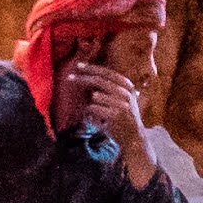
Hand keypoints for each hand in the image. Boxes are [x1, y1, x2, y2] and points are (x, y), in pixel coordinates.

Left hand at [75, 67, 156, 181]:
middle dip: (82, 78)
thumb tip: (88, 75)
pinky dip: (91, 112)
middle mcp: (126, 92)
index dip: (92, 68)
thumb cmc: (123, 117)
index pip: (107, 73)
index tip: (78, 66)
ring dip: (91, 104)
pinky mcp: (116, 115)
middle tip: (68, 78)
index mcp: (127, 86)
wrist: (133, 137)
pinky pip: (94, 108)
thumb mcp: (121, 98)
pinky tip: (98, 119)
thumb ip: (109, 87)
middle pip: (99, 81)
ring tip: (99, 113)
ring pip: (95, 96)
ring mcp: (122, 103)